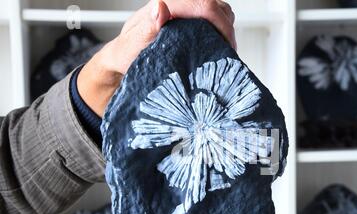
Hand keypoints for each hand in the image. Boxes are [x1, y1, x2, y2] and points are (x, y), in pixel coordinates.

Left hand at [78, 0, 235, 116]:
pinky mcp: (187, 19)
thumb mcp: (132, 46)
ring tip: (223, 50)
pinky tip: (216, 46)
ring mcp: (182, 10)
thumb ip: (146, 28)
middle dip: (227, 27)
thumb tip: (160, 7)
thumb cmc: (126, 56)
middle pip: (215, 4)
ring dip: (225, 28)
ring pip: (217, 9)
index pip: (204, 5)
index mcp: (163, 6)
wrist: (122, 60)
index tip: (228, 46)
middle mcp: (174, 4)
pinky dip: (220, 29)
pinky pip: (212, 18)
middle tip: (228, 51)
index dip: (222, 25)